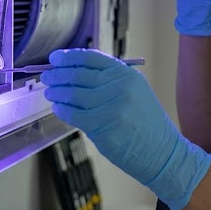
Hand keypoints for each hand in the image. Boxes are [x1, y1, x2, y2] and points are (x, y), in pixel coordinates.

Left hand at [41, 48, 210, 209]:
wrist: (162, 152)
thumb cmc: (146, 124)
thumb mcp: (135, 92)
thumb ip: (110, 81)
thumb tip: (74, 73)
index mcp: (127, 74)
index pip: (91, 58)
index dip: (69, 57)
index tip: (55, 59)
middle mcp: (119, 87)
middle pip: (78, 74)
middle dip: (58, 75)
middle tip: (48, 77)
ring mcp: (111, 107)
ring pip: (72, 94)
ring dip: (57, 93)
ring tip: (51, 93)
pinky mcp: (103, 127)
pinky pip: (73, 114)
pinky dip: (62, 110)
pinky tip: (59, 109)